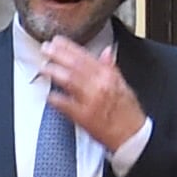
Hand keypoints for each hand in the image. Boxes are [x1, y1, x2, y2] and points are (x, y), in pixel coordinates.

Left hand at [37, 34, 146, 152]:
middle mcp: (99, 85)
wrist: (133, 136)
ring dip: (55, 72)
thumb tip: (107, 51)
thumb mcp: (124, 85)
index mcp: (109, 76)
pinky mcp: (84, 116)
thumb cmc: (128, 113)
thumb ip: (111, 67)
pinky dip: (56, 99)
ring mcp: (91, 100)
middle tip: (46, 48)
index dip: (69, 47)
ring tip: (44, 67)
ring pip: (70, 80)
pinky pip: (66, 105)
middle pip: (75, 65)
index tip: (57, 41)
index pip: (85, 56)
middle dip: (58, 55)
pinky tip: (48, 95)